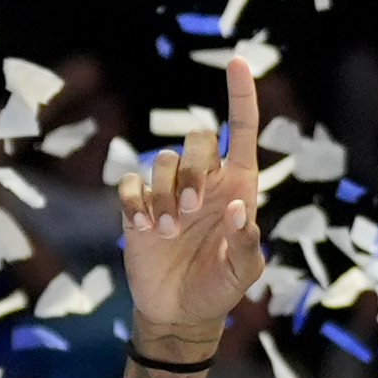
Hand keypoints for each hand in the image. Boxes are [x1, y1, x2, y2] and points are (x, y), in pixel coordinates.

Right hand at [118, 54, 264, 353]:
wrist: (177, 314)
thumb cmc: (217, 289)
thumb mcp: (244, 272)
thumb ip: (247, 242)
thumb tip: (239, 208)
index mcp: (238, 186)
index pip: (242, 130)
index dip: (241, 96)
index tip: (238, 62)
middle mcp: (204, 181)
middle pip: (197, 140)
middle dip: (193, 169)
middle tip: (189, 211)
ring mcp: (168, 193)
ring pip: (161, 161)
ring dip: (163, 196)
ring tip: (166, 233)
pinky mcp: (137, 207)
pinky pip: (130, 184)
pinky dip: (135, 203)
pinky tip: (142, 230)